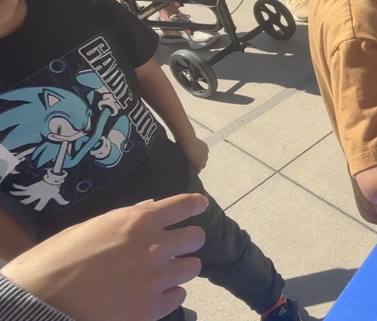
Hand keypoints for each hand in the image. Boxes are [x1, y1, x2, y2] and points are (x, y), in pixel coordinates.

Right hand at [0, 194, 207, 320]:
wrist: (41, 301)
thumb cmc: (56, 260)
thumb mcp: (90, 226)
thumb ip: (125, 217)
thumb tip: (149, 208)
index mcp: (140, 221)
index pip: (184, 205)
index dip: (194, 205)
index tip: (198, 206)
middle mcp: (156, 247)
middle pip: (196, 238)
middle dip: (186, 241)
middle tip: (173, 248)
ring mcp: (157, 278)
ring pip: (192, 268)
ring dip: (179, 269)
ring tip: (160, 274)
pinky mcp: (152, 308)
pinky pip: (179, 297)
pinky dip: (169, 295)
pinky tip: (152, 295)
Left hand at [179, 136, 209, 171]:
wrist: (187, 141)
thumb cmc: (183, 152)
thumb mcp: (184, 162)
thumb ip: (188, 166)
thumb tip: (189, 166)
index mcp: (198, 165)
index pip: (198, 171)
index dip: (194, 169)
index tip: (190, 167)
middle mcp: (204, 160)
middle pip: (203, 165)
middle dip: (199, 164)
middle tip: (192, 161)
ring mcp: (206, 154)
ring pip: (205, 158)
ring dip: (201, 157)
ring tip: (194, 154)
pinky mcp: (206, 147)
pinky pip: (205, 152)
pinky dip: (202, 151)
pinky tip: (197, 149)